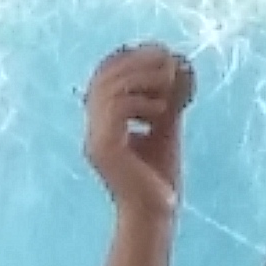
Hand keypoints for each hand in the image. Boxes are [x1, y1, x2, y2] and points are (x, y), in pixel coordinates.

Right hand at [83, 42, 192, 218]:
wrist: (155, 214)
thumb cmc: (159, 178)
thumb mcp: (163, 129)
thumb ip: (161, 100)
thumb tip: (171, 66)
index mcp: (103, 124)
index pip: (104, 76)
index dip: (130, 57)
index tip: (161, 51)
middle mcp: (93, 129)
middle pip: (105, 76)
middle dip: (139, 61)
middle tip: (168, 60)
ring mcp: (95, 139)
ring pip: (110, 89)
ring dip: (144, 78)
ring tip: (168, 84)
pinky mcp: (104, 149)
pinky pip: (118, 108)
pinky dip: (143, 102)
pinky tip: (161, 111)